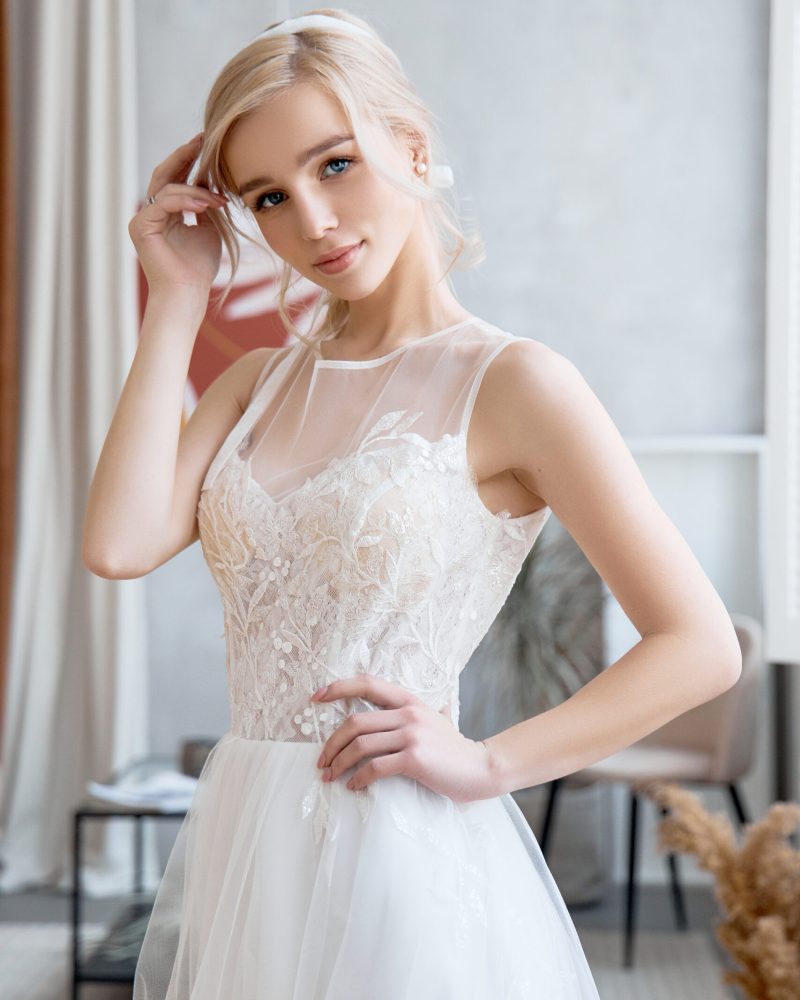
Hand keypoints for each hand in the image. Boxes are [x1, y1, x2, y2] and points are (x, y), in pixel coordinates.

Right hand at [128, 132, 225, 295]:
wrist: (187, 293)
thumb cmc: (198, 267)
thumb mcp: (208, 230)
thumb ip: (206, 206)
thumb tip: (211, 183)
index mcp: (165, 212)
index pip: (176, 178)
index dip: (190, 160)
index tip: (207, 143)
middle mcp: (151, 212)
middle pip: (165, 174)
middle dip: (186, 156)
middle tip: (204, 139)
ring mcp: (143, 218)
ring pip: (167, 188)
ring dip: (196, 190)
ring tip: (218, 198)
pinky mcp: (141, 227)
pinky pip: (163, 204)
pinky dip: (185, 202)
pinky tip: (204, 205)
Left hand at [312, 673, 497, 802]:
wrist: (482, 767)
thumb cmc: (454, 748)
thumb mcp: (433, 719)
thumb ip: (413, 713)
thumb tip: (391, 711)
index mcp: (409, 700)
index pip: (367, 684)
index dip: (338, 687)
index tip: (316, 697)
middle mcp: (408, 713)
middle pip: (354, 722)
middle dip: (331, 743)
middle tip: (321, 761)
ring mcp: (412, 735)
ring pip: (360, 745)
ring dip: (338, 763)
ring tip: (330, 776)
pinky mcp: (414, 759)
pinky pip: (374, 767)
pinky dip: (357, 778)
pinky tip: (353, 786)